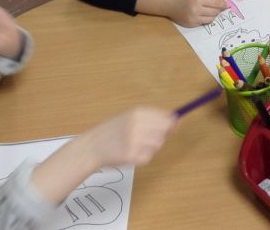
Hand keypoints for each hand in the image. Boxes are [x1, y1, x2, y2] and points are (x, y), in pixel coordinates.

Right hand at [31, 107, 176, 204]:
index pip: (166, 117)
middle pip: (164, 131)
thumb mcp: (130, 117)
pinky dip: (142, 158)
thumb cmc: (113, 131)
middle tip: (145, 138)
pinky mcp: (131, 156)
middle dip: (159, 136)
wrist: (92, 147)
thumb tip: (177, 120)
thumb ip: (153, 118)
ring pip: (157, 145)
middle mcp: (137, 125)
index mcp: (137, 113)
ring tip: (136, 145)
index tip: (169, 127)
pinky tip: (131, 154)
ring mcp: (134, 141)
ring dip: (150, 147)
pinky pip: (148, 157)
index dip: (169, 124)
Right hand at [136, 0, 226, 25]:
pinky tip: (200, 14)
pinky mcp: (191, 24)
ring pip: (211, 19)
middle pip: (215, 12)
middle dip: (218, 9)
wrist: (169, 4)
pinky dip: (205, 19)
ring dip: (212, 14)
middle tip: (217, 7)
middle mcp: (196, 9)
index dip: (223, 4)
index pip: (217, 3)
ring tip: (207, 10)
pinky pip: (204, 23)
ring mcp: (193, 18)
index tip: (226, 5)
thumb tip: (222, 0)